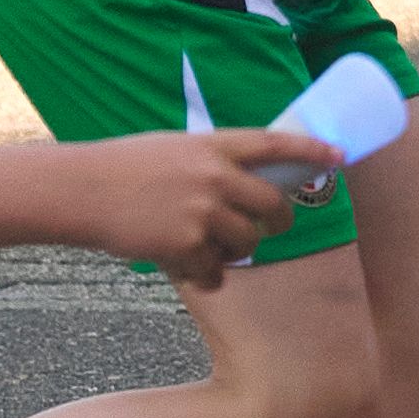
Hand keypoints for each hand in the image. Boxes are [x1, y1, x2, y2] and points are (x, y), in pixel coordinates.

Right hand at [73, 132, 306, 286]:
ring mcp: (203, 212)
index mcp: (213, 146)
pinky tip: (185, 265)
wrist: (79, 191)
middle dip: (281, 220)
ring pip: (248, 241)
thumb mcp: (174, 148)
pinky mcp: (187, 246)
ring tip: (208, 244)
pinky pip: (216, 270)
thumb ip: (212, 161)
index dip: (312, 150)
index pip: (276, 144)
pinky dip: (205, 273)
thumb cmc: (123, 168)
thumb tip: (248, 180)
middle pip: (273, 203)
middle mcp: (215, 177)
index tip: (339, 157)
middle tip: (276, 227)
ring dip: (237, 249)